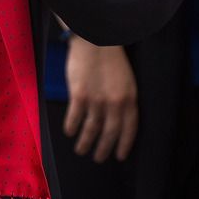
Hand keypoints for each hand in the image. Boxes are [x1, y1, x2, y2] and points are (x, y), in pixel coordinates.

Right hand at [63, 36, 137, 161]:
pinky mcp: (79, 95)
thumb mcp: (126, 79)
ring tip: (81, 150)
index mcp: (129, 98)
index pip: (129, 128)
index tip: (119, 155)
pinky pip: (75, 117)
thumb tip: (116, 116)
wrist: (94, 40)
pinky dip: (72, 127)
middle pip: (110, 133)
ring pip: (91, 129)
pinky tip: (69, 132)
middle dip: (104, 148)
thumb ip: (123, 98)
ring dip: (86, 142)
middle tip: (98, 158)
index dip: (124, 144)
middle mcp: (114, 103)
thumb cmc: (110, 56)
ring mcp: (96, 100)